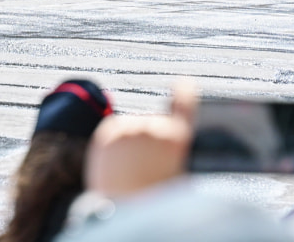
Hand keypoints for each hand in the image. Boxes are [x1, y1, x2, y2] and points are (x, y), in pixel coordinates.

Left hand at [84, 82, 197, 198]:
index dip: (184, 91)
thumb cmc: (152, 197)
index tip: (184, 83)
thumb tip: (160, 139)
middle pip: (153, 123)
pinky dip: (115, 143)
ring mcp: (129, 127)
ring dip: (131, 142)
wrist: (122, 209)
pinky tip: (117, 163)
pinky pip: (115, 131)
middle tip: (144, 166)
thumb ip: (168, 149)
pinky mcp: (108, 130)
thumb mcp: (173, 171)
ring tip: (129, 169)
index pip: (184, 103)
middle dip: (149, 139)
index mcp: (177, 138)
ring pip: (132, 128)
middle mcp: (154, 126)